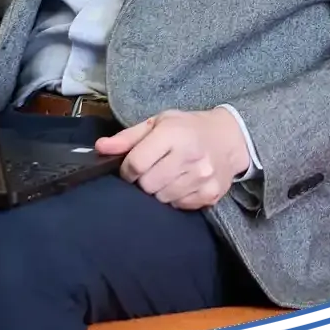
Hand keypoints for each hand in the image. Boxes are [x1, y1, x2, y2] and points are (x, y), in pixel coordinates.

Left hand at [95, 108, 248, 210]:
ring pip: (162, 198)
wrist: (228, 139)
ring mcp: (201, 177)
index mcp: (172, 133)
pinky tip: (180, 184)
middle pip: (147, 185)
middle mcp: (189, 156)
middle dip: (143, 181)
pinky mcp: (210, 195)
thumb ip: (128, 137)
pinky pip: (179, 206)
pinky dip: (175, 199)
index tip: (131, 168)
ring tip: (166, 176)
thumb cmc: (187, 128)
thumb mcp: (158, 122)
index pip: (136, 163)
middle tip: (151, 171)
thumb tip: (100, 147)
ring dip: (158, 191)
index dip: (127, 169)